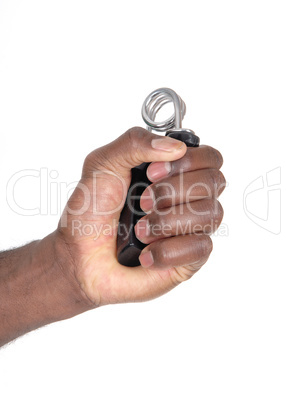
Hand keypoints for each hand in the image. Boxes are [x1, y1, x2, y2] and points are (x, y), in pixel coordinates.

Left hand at [53, 127, 224, 306]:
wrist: (81, 257)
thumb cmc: (91, 213)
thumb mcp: (102, 165)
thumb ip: (135, 142)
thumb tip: (176, 147)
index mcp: (173, 173)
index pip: (210, 157)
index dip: (188, 161)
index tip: (152, 173)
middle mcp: (187, 198)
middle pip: (215, 182)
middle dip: (172, 191)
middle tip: (142, 202)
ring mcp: (191, 228)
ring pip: (211, 213)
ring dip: (167, 222)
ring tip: (140, 231)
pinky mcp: (190, 258)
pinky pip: (201, 247)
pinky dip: (167, 250)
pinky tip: (146, 254)